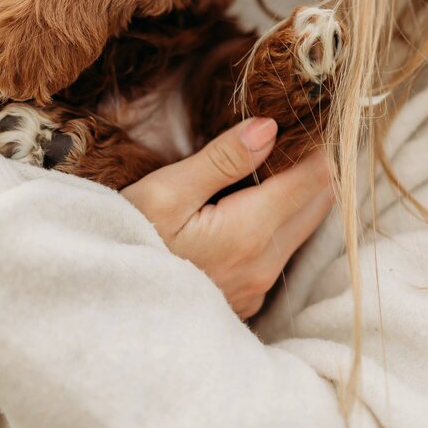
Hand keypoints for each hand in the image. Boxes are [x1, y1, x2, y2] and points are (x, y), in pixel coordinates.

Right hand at [122, 118, 332, 319]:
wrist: (108, 312)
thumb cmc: (127, 243)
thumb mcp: (165, 193)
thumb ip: (222, 159)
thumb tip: (269, 127)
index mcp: (249, 231)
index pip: (313, 179)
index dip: (319, 144)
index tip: (315, 116)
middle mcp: (265, 264)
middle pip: (318, 204)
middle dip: (319, 166)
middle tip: (307, 130)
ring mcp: (257, 287)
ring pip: (303, 229)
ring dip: (303, 194)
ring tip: (286, 158)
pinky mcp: (246, 299)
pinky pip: (283, 254)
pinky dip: (285, 222)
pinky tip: (261, 201)